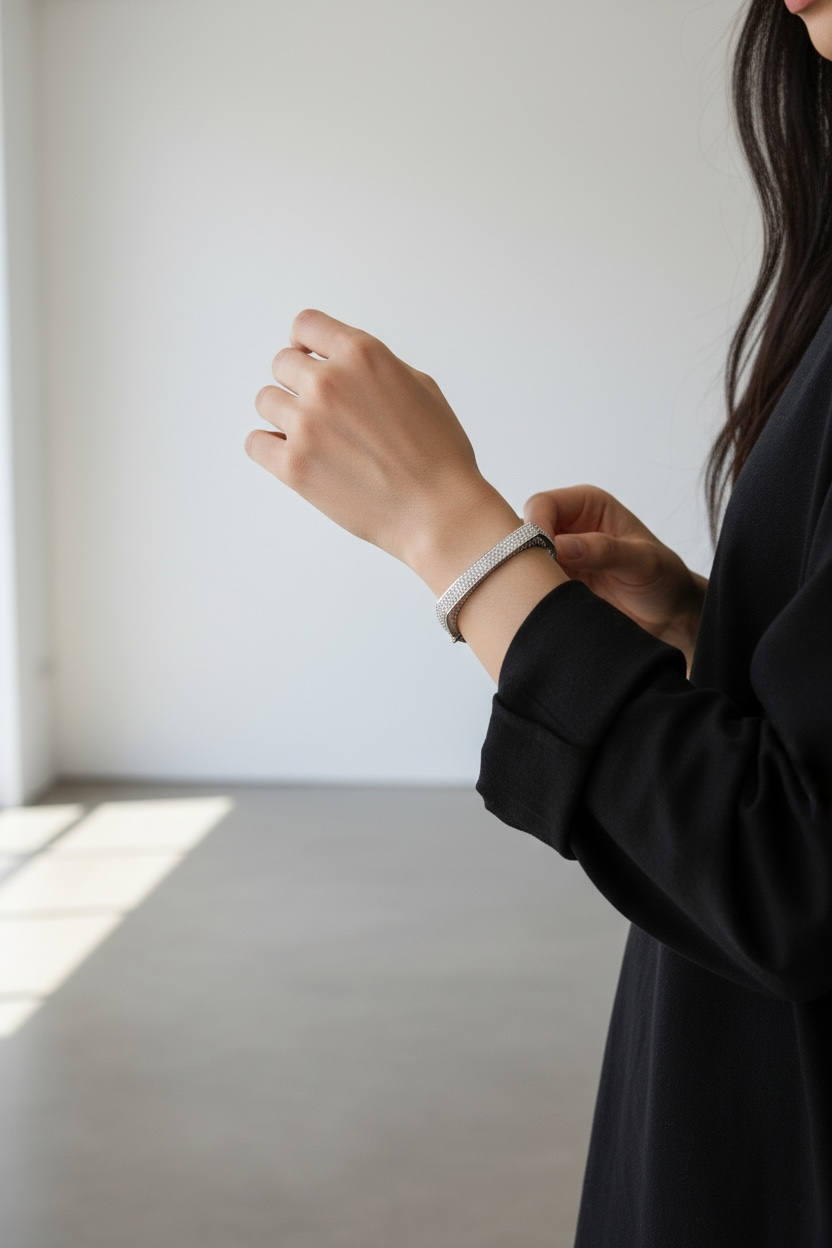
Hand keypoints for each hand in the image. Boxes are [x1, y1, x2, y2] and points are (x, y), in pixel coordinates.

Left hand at [246, 309, 503, 572]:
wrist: (438, 511)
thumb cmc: (439, 456)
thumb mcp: (420, 387)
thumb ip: (375, 367)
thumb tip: (345, 365)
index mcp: (362, 355)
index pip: (306, 325)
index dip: (306, 343)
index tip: (308, 358)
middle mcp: (329, 382)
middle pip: (281, 363)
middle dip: (298, 382)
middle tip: (320, 409)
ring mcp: (307, 424)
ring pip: (265, 401)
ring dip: (284, 415)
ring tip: (313, 436)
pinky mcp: (293, 465)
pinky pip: (255, 442)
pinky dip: (269, 447)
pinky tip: (293, 455)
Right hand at [523, 484, 707, 668]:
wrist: (669, 617)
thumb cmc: (664, 579)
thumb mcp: (642, 561)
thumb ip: (605, 551)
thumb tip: (562, 545)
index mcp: (587, 506)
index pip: (543, 504)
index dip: (536, 525)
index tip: (545, 553)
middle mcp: (567, 528)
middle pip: (522, 531)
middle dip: (524, 553)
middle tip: (538, 579)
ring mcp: (558, 559)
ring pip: (521, 562)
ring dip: (527, 578)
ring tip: (545, 597)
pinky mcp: (554, 586)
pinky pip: (528, 587)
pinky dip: (529, 597)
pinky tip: (542, 608)